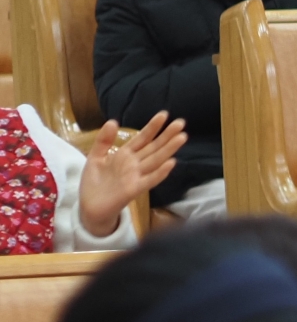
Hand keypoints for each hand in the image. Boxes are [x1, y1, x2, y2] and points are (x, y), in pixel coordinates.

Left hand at [77, 111, 184, 235]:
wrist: (89, 207)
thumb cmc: (94, 183)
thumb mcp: (95, 157)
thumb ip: (104, 140)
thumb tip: (113, 121)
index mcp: (125, 155)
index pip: (142, 138)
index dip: (152, 127)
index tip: (164, 114)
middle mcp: (134, 164)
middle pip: (154, 147)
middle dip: (167, 135)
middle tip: (181, 123)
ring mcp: (136, 176)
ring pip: (155, 160)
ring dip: (169, 149)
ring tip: (182, 137)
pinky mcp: (134, 190)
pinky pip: (149, 180)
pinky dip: (160, 172)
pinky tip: (171, 163)